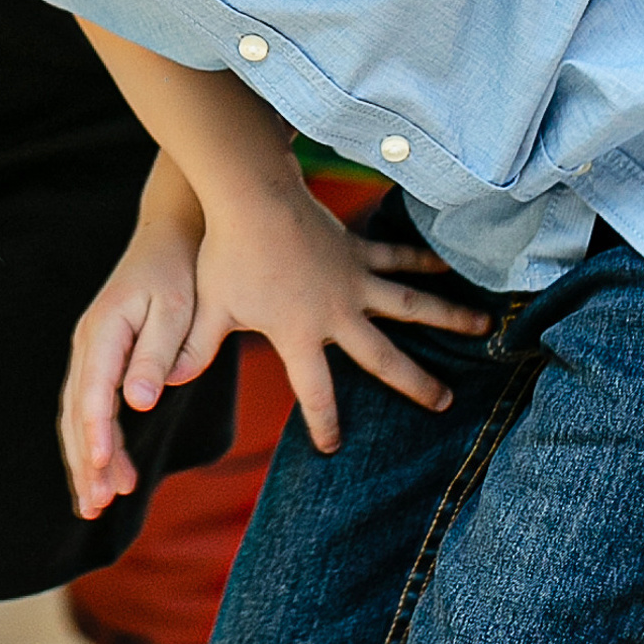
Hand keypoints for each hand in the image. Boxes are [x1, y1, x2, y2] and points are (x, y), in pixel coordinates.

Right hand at [60, 156, 203, 518]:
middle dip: (84, 461)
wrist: (171, 234)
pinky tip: (109, 470)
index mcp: (104, 331)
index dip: (96, 436)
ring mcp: (91, 350)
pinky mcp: (102, 357)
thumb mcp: (175, 308)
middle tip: (96, 506)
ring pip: (78, 414)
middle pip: (76, 411)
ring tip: (97, 504)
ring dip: (86, 458)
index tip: (103, 472)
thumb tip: (137, 402)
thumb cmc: (179, 270)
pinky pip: (90, 406)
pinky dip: (95, 440)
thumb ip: (157, 354)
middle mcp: (88, 343)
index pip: (93, 393)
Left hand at [61, 172, 485, 516]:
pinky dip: (424, 261)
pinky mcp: (355, 249)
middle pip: (383, 357)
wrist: (250, 198)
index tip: (333, 446)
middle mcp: (336, 312)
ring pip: (409, 305)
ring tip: (485, 325)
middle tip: (443, 403)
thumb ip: (192, 349)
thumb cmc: (226, 253)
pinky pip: (397, 257)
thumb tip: (158, 388)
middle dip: (415, 383)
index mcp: (299, 335)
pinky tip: (451, 264)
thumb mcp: (207, 307)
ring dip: (448, 316)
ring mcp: (352, 279)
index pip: (315, 392)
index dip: (325, 422)